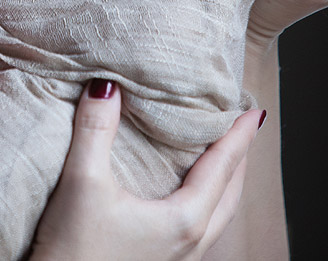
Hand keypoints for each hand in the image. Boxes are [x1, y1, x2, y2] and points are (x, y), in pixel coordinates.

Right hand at [30, 81, 264, 260]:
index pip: (222, 168)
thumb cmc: (73, 253)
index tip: (254, 112)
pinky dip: (203, 203)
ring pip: (217, 215)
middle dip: (238, 160)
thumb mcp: (82, 183)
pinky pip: (198, 229)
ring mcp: (178, 260)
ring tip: (218, 159)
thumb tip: (105, 85)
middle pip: (230, 195)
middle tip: (241, 130)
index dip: (239, 136)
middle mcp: (191, 243)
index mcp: (184, 220)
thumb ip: (94, 129)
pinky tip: (181, 196)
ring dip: (222, 184)